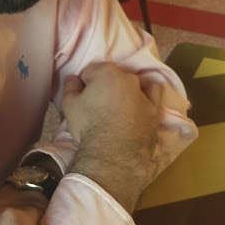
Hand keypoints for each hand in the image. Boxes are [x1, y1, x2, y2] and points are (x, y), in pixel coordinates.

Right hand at [61, 63, 162, 212]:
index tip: (82, 97)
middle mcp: (128, 78)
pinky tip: (139, 103)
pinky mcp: (154, 110)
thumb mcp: (70, 105)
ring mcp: (143, 93)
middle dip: (104, 86)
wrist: (113, 154)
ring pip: (132, 84)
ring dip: (124, 90)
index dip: (84, 84)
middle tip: (97, 105)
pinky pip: (153, 94)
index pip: (91, 71)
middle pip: (112, 76)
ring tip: (117, 107)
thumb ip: (70, 87)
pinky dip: (146, 95)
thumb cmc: (89, 126)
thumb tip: (72, 78)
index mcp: (106, 72)